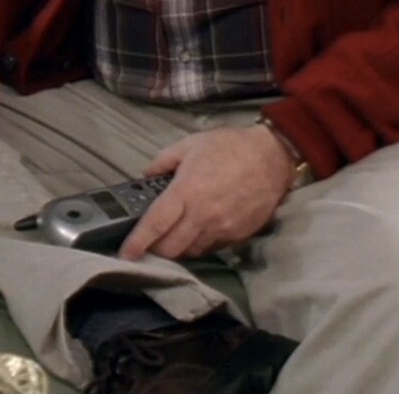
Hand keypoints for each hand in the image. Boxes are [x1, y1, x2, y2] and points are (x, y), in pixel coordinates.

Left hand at [117, 124, 293, 259]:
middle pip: (171, 248)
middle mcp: (203, 215)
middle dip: (156, 249)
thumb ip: (163, 161)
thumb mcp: (189, 144)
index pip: (156, 224)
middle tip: (150, 241)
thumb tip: (147, 176)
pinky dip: (199, 244)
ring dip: (178, 248)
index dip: (138, 242)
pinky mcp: (238, 236)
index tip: (126, 254)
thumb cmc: (229, 147)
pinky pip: (211, 248)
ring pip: (191, 252)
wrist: (272, 157)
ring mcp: (222, 229)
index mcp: (187, 191)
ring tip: (173, 235)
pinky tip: (197, 230)